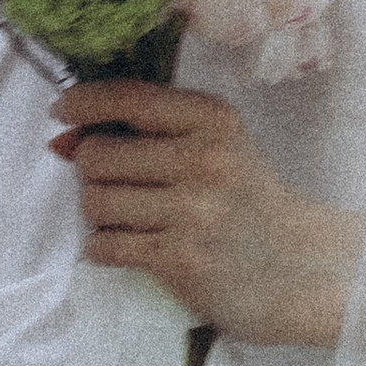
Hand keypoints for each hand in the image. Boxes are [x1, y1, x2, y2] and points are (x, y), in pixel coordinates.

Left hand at [53, 79, 361, 347]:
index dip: (82, 101)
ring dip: (101, 213)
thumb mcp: (215, 147)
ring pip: (95, 201)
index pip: (127, 96)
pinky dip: (107, 248)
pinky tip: (135, 247)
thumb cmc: (248, 201)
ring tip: (136, 220)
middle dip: (93, 172)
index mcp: (213, 119)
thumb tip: (63, 139)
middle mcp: (203, 160)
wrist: (303, 269)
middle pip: (96, 154)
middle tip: (121, 186)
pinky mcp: (182, 260)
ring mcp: (193, 212)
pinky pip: (105, 246)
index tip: (63, 112)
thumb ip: (145, 132)